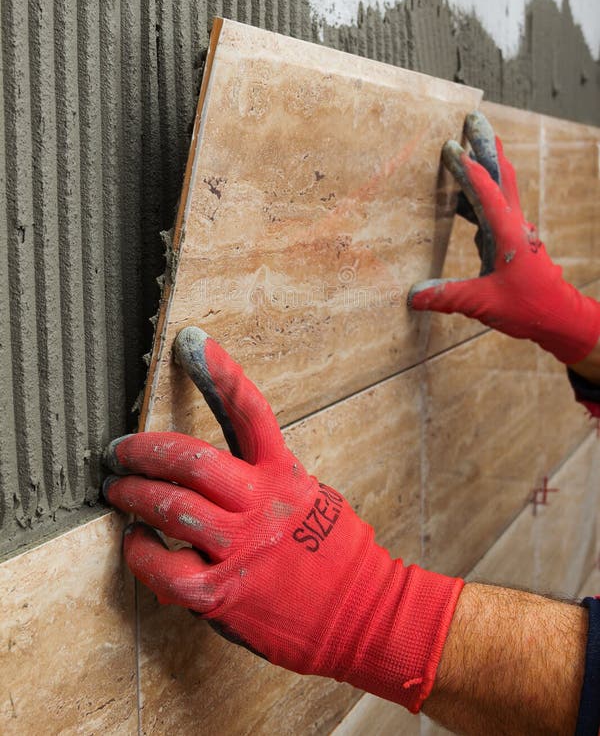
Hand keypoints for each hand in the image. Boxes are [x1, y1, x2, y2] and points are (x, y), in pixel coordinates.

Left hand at [103, 326, 462, 711]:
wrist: (364, 615)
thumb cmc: (334, 554)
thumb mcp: (308, 497)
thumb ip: (266, 478)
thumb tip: (216, 471)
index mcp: (284, 474)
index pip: (250, 410)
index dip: (219, 372)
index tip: (191, 341)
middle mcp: (262, 505)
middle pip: (192, 461)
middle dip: (144, 450)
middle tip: (118, 450)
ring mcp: (242, 549)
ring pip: (171, 509)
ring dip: (134, 495)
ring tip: (117, 489)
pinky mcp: (225, 594)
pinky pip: (165, 569)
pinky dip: (141, 554)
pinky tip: (136, 545)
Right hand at [408, 112, 599, 365]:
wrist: (559, 316)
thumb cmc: (528, 307)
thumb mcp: (484, 304)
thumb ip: (448, 297)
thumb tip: (413, 296)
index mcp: (508, 233)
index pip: (486, 193)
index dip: (468, 169)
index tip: (451, 147)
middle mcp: (514, 224)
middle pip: (501, 175)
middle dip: (486, 146)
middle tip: (473, 119)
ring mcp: (516, 229)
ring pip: (502, 186)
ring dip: (486, 163)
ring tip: (469, 144)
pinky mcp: (513, 238)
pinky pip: (495, 206)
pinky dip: (481, 191)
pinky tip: (463, 194)